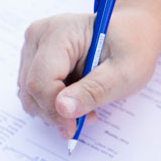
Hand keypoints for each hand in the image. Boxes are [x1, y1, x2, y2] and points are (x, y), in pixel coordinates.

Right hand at [16, 10, 160, 137]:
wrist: (131, 34)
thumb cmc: (131, 47)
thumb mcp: (124, 73)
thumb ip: (94, 91)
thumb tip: (63, 108)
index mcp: (59, 32)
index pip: (41, 81)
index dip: (54, 110)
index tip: (73, 128)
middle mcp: (38, 36)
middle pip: (31, 90)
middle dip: (55, 112)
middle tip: (86, 118)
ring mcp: (31, 48)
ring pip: (29, 94)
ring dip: (54, 110)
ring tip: (86, 106)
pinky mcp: (31, 61)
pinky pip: (32, 93)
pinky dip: (51, 104)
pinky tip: (75, 99)